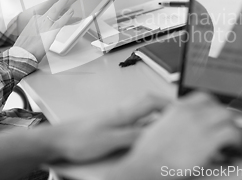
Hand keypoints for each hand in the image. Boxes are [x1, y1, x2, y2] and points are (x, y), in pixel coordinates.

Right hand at [13, 0, 80, 60]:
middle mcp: (40, 20)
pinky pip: (60, 22)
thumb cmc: (24, 49)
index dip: (59, 5)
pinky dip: (67, 16)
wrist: (20, 55)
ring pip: (58, 10)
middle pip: (54, 6)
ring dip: (67, 2)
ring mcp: (45, 25)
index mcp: (35, 20)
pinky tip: (71, 12)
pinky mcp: (49, 32)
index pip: (50, 11)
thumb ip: (36, 32)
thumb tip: (41, 34)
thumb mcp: (29, 36)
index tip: (64, 0)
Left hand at [45, 95, 169, 163]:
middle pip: (148, 101)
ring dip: (155, 111)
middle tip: (179, 112)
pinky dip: (146, 120)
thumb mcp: (109, 141)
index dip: (170, 104)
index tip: (184, 109)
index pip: (151, 101)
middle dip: (165, 104)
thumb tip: (153, 134)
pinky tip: (146, 129)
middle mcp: (120, 111)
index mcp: (122, 113)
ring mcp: (115, 116)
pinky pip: (134, 117)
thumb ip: (132, 136)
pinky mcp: (110, 123)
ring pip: (141, 108)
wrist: (57, 140)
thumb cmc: (78, 139)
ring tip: (167, 120)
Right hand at [110, 93, 241, 179]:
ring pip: (228, 116)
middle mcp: (190, 113)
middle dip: (225, 118)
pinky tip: (233, 147)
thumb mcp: (157, 128)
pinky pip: (232, 132)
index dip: (214, 107)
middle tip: (227, 128)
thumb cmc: (148, 153)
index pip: (204, 97)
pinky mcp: (208, 140)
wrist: (146, 165)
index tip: (216, 115)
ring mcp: (200, 125)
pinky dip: (236, 139)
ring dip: (233, 127)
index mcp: (178, 109)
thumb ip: (170, 120)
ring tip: (233, 138)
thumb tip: (179, 125)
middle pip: (219, 106)